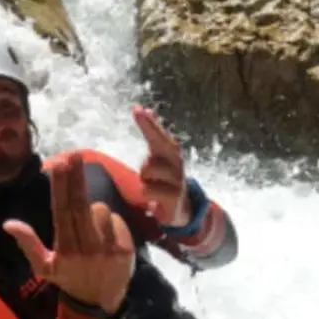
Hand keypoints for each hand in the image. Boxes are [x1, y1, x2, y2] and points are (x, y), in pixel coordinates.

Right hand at [3, 153, 134, 313]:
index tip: (60, 163)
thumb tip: (8, 223)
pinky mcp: (124, 250)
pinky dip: (111, 223)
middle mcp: (85, 247)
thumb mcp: (44, 267)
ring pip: (102, 210)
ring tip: (92, 226)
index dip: (61, 186)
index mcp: (64, 249)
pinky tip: (106, 235)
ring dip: (96, 210)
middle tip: (74, 155)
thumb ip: (28, 244)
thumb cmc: (69, 279)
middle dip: (76, 178)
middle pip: (80, 204)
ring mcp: (106, 248)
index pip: (62, 210)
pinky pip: (117, 222)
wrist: (99, 304)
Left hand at [133, 105, 189, 226]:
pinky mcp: (174, 197)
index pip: (159, 134)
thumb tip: (145, 109)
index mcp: (171, 153)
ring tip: (151, 184)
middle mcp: (176, 163)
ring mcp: (177, 180)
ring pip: (148, 170)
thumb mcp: (159, 157)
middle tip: (138, 114)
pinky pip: (149, 190)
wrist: (181, 210)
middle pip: (162, 144)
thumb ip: (153, 135)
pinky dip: (146, 193)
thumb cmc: (165, 181)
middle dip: (150, 127)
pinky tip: (151, 198)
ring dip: (144, 177)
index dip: (149, 122)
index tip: (137, 108)